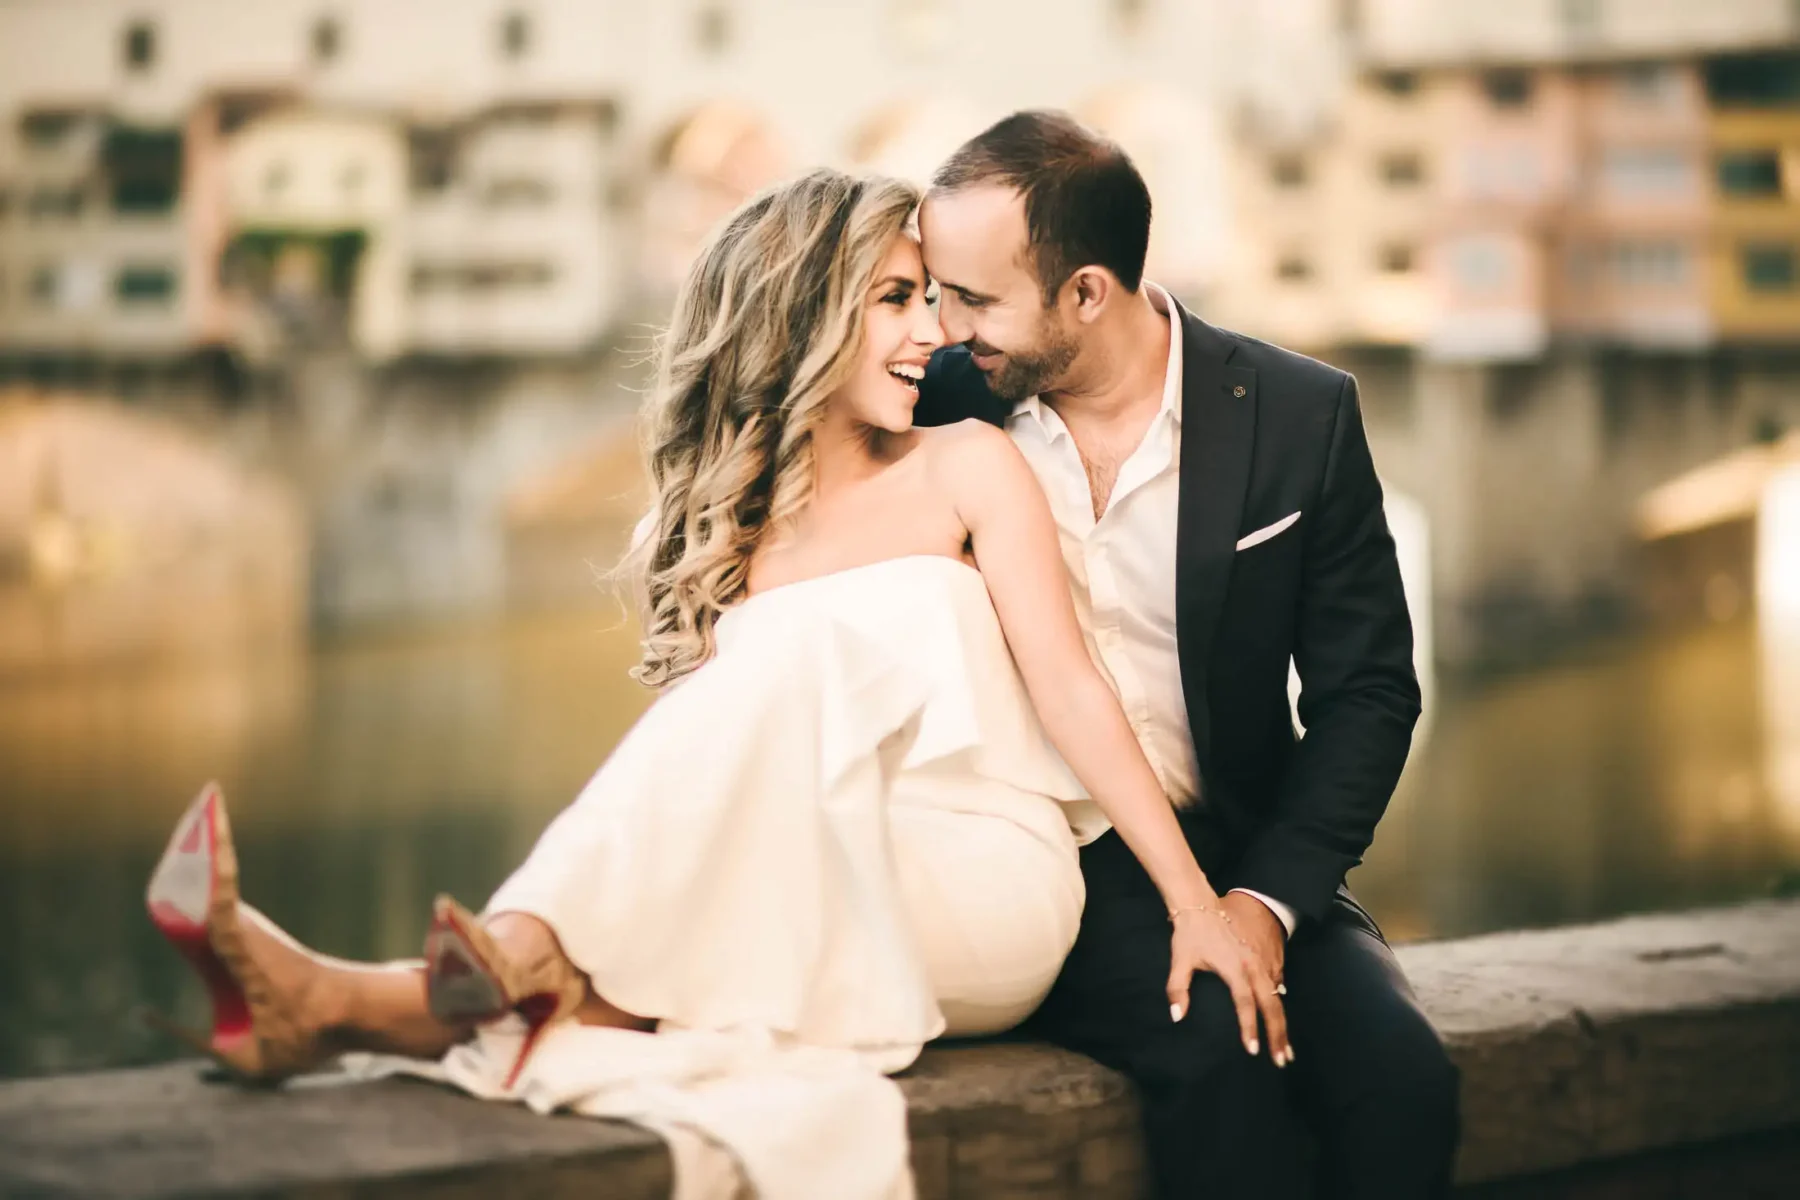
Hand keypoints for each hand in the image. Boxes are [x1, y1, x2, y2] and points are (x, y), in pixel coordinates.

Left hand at [1165, 903, 1292, 1066]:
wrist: (1204, 902)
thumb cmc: (1191, 932)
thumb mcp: (1180, 958)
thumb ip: (1177, 989)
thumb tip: (1177, 1017)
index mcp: (1234, 968)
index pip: (1245, 1004)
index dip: (1249, 1028)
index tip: (1253, 1050)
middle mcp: (1253, 966)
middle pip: (1272, 1005)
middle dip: (1278, 1034)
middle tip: (1282, 1060)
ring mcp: (1263, 961)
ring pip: (1278, 997)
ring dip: (1282, 1023)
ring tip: (1286, 1049)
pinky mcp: (1267, 956)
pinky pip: (1278, 983)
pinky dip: (1281, 1003)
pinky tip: (1280, 1020)